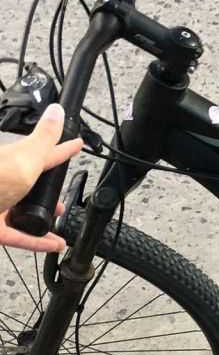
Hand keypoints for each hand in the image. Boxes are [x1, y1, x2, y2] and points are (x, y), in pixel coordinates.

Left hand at [0, 103, 82, 252]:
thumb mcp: (25, 158)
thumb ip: (43, 139)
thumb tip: (56, 111)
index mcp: (13, 161)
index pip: (42, 152)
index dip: (61, 148)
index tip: (76, 143)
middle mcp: (5, 182)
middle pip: (30, 184)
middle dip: (49, 188)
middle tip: (61, 194)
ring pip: (24, 211)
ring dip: (44, 216)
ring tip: (58, 217)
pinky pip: (22, 236)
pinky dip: (40, 240)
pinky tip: (56, 244)